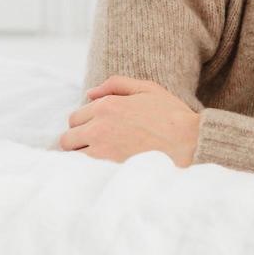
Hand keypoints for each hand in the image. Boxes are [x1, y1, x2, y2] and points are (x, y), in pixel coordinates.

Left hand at [60, 75, 200, 167]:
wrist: (185, 141)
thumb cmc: (169, 114)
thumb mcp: (146, 88)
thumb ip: (116, 84)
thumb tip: (90, 93)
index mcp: (106, 105)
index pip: (75, 117)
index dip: (85, 122)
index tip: (98, 127)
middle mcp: (98, 127)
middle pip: (67, 138)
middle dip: (77, 139)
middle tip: (95, 142)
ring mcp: (101, 150)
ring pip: (72, 156)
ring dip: (81, 155)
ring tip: (100, 155)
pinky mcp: (108, 169)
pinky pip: (84, 170)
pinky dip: (88, 168)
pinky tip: (103, 166)